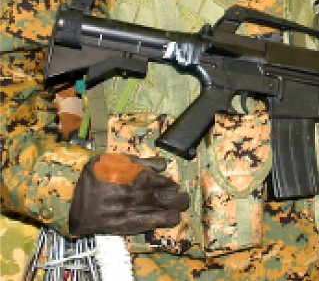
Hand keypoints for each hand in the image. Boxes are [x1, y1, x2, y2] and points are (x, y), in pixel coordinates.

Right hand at [69, 153, 189, 235]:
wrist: (68, 195)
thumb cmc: (95, 174)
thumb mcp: (115, 160)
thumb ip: (141, 162)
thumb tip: (164, 165)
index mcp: (131, 175)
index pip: (159, 181)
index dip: (169, 184)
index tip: (174, 186)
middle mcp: (132, 193)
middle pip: (161, 197)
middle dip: (176, 199)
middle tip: (184, 198)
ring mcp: (127, 210)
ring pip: (155, 211)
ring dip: (171, 211)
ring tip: (179, 210)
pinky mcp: (120, 224)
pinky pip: (143, 223)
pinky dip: (157, 222)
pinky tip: (167, 220)